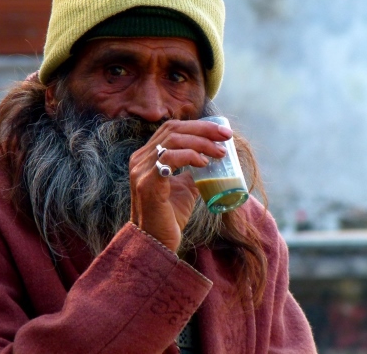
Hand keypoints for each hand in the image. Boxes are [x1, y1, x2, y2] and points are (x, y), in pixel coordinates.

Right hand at [129, 119, 231, 251]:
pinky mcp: (147, 183)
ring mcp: (141, 170)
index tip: (222, 132)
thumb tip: (213, 160)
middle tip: (226, 136)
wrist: (156, 241)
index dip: (198, 126)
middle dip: (203, 129)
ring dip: (201, 143)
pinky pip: (168, 158)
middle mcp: (140, 159)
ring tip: (220, 153)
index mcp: (146, 156)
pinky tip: (203, 163)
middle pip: (173, 130)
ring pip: (172, 141)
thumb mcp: (184, 187)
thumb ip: (193, 172)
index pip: (172, 129)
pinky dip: (189, 156)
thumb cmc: (169, 215)